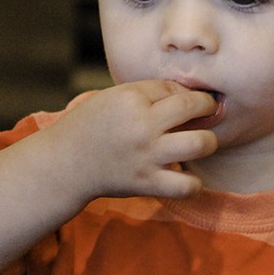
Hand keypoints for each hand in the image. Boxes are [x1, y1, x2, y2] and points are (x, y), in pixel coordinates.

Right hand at [48, 80, 218, 199]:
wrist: (65, 164)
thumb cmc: (89, 127)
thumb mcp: (113, 97)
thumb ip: (148, 94)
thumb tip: (189, 95)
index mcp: (131, 98)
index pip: (175, 88)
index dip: (187, 92)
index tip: (187, 100)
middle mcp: (142, 125)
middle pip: (194, 108)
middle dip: (207, 107)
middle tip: (207, 113)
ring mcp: (147, 155)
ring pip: (200, 144)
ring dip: (208, 141)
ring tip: (202, 142)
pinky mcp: (147, 183)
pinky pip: (187, 186)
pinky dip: (194, 183)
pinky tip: (188, 176)